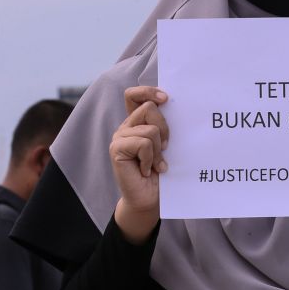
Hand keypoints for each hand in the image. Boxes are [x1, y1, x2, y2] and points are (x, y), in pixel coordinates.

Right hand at [111, 86, 168, 243]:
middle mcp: (126, 126)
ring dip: (158, 149)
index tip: (166, 99)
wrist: (151, 198)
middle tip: (166, 147)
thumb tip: (173, 106)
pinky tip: (147, 170)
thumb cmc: (162, 171)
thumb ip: (164, 126)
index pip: (134, 95)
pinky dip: (151, 158)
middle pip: (149, 108)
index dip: (148, 91)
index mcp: (137, 122)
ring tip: (156, 164)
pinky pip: (143, 144)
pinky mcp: (116, 149)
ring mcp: (119, 137)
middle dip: (165, 128)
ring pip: (150, 129)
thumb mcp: (166, 144)